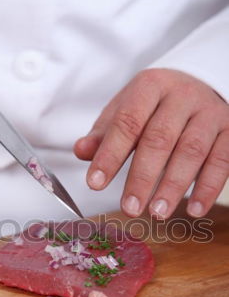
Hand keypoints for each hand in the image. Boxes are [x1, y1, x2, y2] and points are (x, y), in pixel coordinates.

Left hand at [74, 69, 228, 217]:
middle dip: (142, 177)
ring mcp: (210, 113)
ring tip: (157, 213)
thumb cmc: (157, 104)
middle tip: (129, 207)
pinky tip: (194, 210)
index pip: (127, 122)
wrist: (204, 83)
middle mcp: (182, 97)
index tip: (95, 183)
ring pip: (192, 151)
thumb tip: (81, 151)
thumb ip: (105, 132)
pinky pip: (222, 161)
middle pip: (160, 139)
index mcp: (150, 86)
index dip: (110, 154)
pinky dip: (208, 188)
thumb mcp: (128, 109)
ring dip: (174, 186)